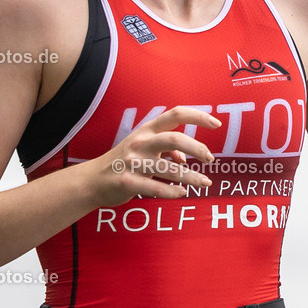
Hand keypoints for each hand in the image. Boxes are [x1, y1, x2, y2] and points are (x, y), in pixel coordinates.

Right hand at [92, 106, 220, 208]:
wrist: (92, 180)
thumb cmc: (123, 162)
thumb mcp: (142, 148)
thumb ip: (165, 149)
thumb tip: (185, 159)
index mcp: (146, 130)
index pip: (175, 114)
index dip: (198, 116)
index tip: (216, 124)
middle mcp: (140, 143)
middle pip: (175, 139)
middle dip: (197, 149)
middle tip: (210, 159)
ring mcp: (133, 162)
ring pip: (170, 170)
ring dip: (192, 177)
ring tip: (205, 183)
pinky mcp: (128, 182)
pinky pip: (157, 189)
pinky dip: (173, 192)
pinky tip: (182, 193)